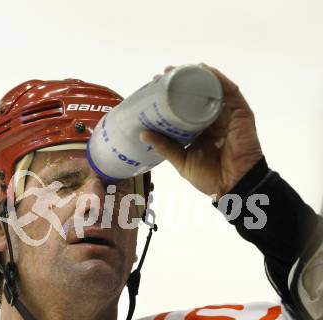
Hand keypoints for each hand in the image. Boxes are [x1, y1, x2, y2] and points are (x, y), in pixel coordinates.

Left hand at [140, 64, 263, 198]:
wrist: (233, 185)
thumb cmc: (209, 177)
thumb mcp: (181, 160)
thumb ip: (165, 146)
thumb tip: (143, 133)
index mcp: (198, 131)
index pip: (183, 109)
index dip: (170, 98)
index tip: (154, 88)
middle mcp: (212, 120)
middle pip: (196, 96)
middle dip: (180, 84)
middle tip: (163, 75)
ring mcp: (226, 115)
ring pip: (211, 90)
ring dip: (196, 78)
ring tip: (179, 70)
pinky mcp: (240, 114)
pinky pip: (230, 92)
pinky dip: (218, 79)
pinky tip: (204, 70)